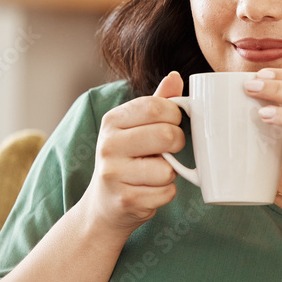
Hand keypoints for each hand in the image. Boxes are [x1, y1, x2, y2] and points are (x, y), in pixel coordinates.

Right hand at [83, 72, 185, 234]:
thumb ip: (156, 102)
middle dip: (177, 144)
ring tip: (153, 173)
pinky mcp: (125, 200)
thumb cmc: (126, 160)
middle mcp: (108, 145)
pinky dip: (165, 193)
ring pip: (168, 169)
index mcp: (112, 120)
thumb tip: (175, 76)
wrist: (104, 205)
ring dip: (170, 173)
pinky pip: (166, 193)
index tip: (173, 123)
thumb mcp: (135, 127)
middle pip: (167, 135)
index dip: (174, 116)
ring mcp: (114, 174)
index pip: (155, 107)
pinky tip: (149, 191)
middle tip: (169, 150)